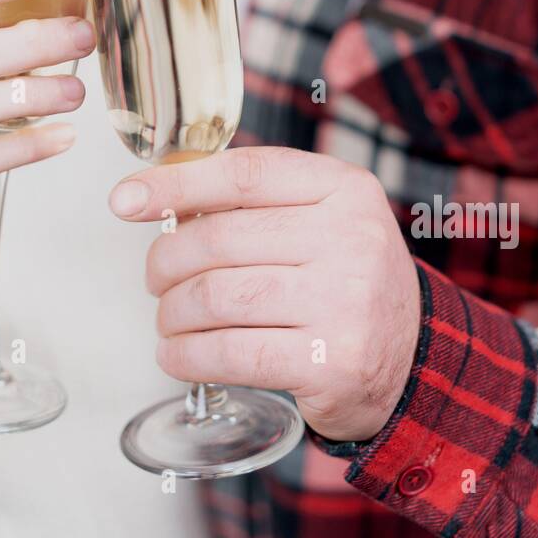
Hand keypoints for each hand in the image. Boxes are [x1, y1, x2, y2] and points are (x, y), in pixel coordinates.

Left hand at [109, 146, 421, 443]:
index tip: (125, 199)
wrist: (411, 358)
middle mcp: (351, 239)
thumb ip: (255, 201)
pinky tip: (177, 354)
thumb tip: (160, 195)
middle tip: (155, 278)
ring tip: (168, 319)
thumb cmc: (345, 280)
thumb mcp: (321, 219)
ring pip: (218, 297)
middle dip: (166, 261)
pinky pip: (231, 354)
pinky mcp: (332, 363)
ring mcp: (345, 303)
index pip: (243, 174)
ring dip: (173, 312)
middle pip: (219, 239)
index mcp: (345, 189)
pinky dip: (187, 356)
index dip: (174, 184)